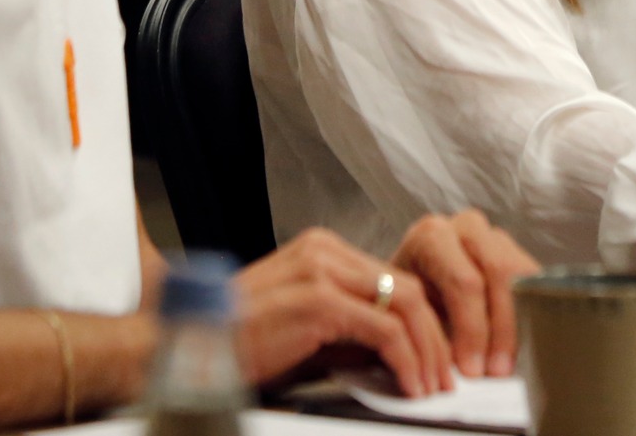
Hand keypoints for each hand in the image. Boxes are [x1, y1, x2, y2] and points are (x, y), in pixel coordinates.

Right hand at [233, 228, 452, 395]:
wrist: (190, 346)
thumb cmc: (239, 341)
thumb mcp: (306, 327)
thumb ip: (349, 329)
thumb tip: (397, 352)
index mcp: (322, 251)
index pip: (392, 279)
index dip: (422, 320)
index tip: (435, 355)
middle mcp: (325, 251)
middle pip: (406, 287)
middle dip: (434, 335)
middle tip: (445, 374)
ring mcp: (322, 271)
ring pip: (404, 304)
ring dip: (427, 350)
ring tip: (432, 384)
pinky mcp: (319, 301)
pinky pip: (384, 329)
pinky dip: (406, 358)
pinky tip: (409, 383)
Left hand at [390, 210, 539, 378]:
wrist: (413, 284)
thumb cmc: (409, 305)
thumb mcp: (412, 315)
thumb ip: (435, 334)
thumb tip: (464, 370)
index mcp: (432, 237)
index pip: (464, 282)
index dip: (473, 329)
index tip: (473, 370)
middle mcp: (466, 226)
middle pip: (498, 273)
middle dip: (501, 328)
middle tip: (497, 371)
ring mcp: (493, 234)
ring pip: (522, 274)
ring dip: (520, 323)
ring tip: (510, 364)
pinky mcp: (515, 249)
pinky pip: (533, 280)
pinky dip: (529, 314)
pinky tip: (521, 345)